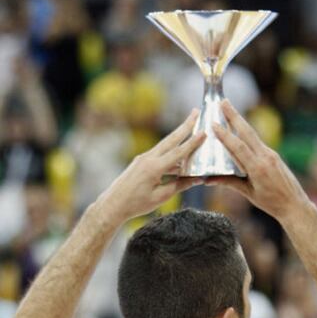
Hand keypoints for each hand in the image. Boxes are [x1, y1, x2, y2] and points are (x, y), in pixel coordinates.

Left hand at [97, 110, 204, 224]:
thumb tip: (196, 179)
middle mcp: (148, 158)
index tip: (203, 131)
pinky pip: (159, 153)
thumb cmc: (136, 204)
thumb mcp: (161, 197)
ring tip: (190, 127)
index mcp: (154, 168)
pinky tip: (179, 156)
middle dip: (185, 125)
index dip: (192, 143)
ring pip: (165, 144)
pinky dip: (170, 151)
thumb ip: (179, 185)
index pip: (178, 153)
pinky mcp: (140, 162)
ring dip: (179, 136)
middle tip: (196, 112)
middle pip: (171, 139)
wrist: (113, 205)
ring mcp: (143, 158)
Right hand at [207, 100, 309, 221]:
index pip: (239, 147)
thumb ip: (229, 182)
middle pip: (247, 132)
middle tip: (223, 101)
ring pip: (253, 135)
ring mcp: (271, 154)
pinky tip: (239, 129)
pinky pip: (257, 142)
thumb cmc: (271, 203)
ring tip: (229, 110)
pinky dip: (247, 134)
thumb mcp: (248, 193)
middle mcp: (266, 157)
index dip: (225, 135)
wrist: (295, 205)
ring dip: (240, 122)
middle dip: (234, 116)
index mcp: (258, 168)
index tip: (214, 124)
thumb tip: (208, 179)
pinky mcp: (274, 155)